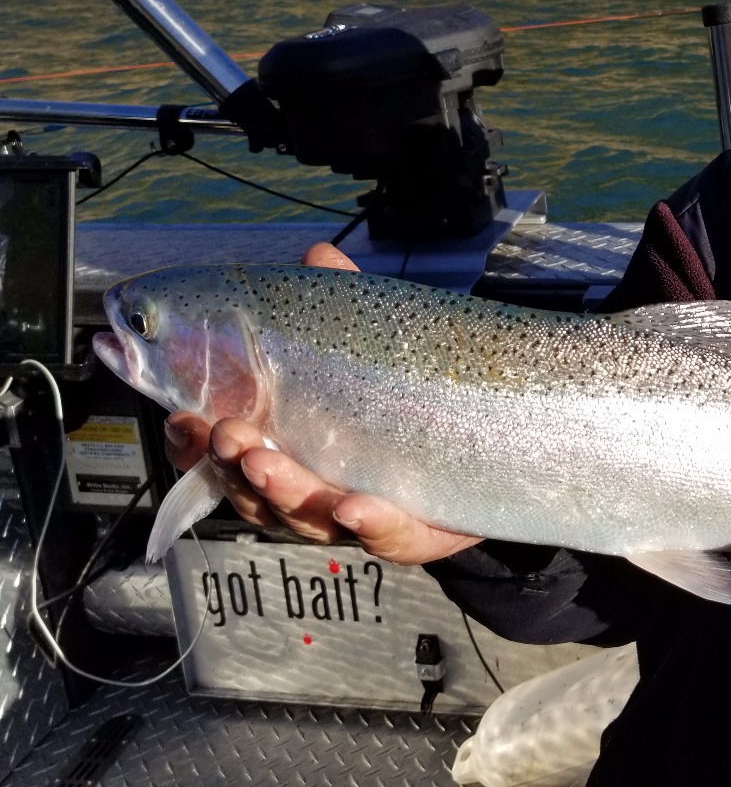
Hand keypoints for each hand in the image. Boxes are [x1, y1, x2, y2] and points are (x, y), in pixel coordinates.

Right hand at [160, 242, 481, 564]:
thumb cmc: (407, 401)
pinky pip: (388, 537)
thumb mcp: (372, 345)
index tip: (182, 417)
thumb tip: (318, 254)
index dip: (194, 443)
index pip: (221, 454)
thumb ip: (343, 304)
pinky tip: (356, 506)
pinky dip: (369, 524)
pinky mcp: (414, 534)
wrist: (488, 450)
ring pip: (307, 517)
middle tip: (227, 434)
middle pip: (254, 491)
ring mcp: (359, 516)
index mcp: (286, 447)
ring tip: (269, 464)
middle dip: (232, 465)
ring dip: (284, 492)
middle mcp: (311, 490)